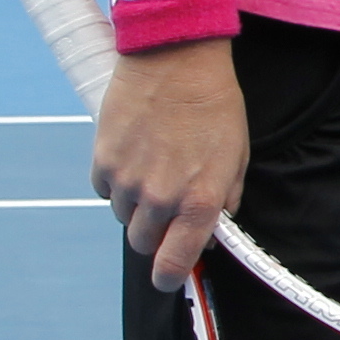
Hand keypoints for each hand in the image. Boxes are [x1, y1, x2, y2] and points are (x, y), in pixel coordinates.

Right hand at [95, 40, 248, 292]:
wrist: (174, 61)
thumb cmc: (214, 106)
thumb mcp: (237, 155)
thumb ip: (225, 198)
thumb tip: (212, 229)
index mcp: (199, 201)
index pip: (174, 263)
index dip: (170, 276)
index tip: (168, 277)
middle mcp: (159, 198)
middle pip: (143, 243)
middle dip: (155, 234)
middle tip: (168, 209)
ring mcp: (126, 181)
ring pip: (123, 216)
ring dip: (137, 205)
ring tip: (155, 169)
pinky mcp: (102, 162)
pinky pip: (105, 190)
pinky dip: (117, 182)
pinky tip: (135, 155)